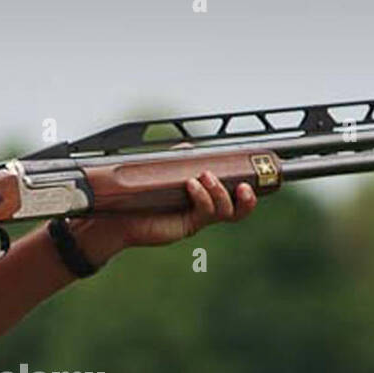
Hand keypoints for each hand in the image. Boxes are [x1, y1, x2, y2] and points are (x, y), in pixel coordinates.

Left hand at [69, 171, 257, 266]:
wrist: (119, 216)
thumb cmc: (140, 195)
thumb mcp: (161, 171)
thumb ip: (177, 159)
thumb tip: (189, 146)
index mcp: (205, 197)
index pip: (235, 195)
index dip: (250, 189)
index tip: (254, 174)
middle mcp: (204, 209)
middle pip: (238, 210)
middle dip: (247, 198)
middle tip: (244, 185)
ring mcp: (196, 219)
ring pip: (224, 212)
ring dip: (220, 192)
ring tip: (207, 177)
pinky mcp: (186, 226)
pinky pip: (204, 213)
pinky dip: (202, 196)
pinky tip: (192, 185)